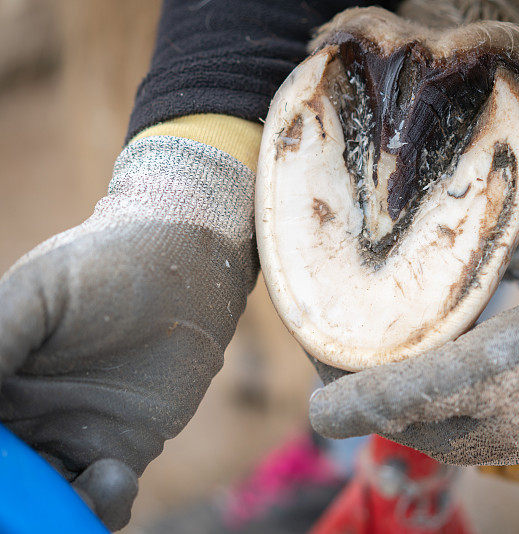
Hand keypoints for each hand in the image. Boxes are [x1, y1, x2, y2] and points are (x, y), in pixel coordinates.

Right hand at [0, 136, 257, 529]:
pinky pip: (101, 497)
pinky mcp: (123, 446)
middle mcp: (21, 417)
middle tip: (38, 495)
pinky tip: (113, 476)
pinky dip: (101, 507)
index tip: (7, 468)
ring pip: (47, 500)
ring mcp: (70, 435)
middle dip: (17, 500)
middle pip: (9, 479)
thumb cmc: (107, 263)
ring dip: (54, 513)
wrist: (187, 265)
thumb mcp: (37, 294)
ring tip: (83, 486)